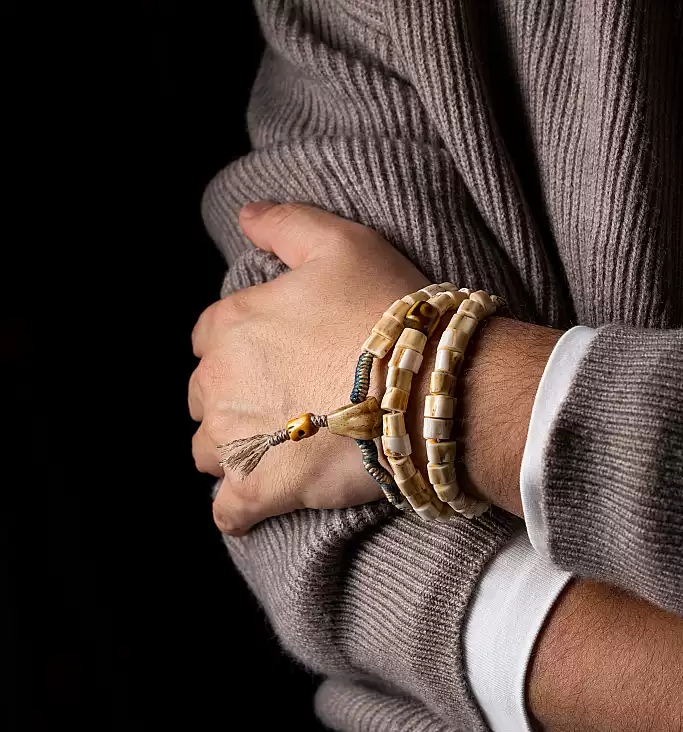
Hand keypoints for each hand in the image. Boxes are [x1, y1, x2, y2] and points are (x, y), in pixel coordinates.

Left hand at [189, 202, 427, 533]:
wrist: (425, 387)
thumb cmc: (386, 312)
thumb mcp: (341, 245)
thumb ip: (285, 224)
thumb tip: (244, 216)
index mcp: (231, 324)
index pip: (208, 337)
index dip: (240, 346)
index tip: (274, 356)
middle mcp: (218, 382)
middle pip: (205, 395)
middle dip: (233, 398)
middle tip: (283, 402)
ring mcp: (236, 441)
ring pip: (209, 451)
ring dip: (232, 451)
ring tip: (274, 451)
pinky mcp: (261, 490)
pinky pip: (230, 511)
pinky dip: (239, 510)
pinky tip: (256, 506)